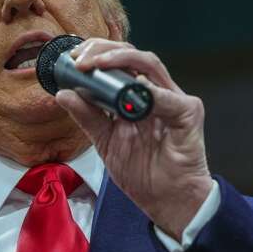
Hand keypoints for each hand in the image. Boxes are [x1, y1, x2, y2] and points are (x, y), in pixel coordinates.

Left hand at [55, 38, 211, 240]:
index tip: (73, 58)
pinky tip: (135, 90)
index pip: (119, 62)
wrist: (166, 201)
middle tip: (80, 58)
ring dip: (121, 61)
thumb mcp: (105, 141)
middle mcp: (156, 91)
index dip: (96, 53)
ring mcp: (174, 100)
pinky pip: (169, 98)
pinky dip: (150, 93)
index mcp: (137, 95)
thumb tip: (63, 93)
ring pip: (150, 65)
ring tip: (98, 65)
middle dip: (104, 50)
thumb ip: (87, 116)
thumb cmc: (142, 171)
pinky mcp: (189, 114)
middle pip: (132, 55)